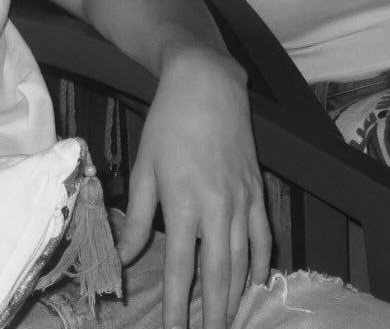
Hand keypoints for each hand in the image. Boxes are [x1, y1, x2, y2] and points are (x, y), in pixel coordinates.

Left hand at [117, 45, 270, 328]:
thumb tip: (126, 256)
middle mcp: (217, 206)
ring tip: (229, 322)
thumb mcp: (144, 167)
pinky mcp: (258, 190)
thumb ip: (137, 217)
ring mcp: (242, 199)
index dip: (179, 306)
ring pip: (243, 261)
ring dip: (237, 297)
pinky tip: (256, 284)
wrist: (207, 85)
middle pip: (218, 274)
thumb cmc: (168, 123)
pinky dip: (262, 264)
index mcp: (183, 202)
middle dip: (214, 313)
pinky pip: (263, 237)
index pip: (182, 268)